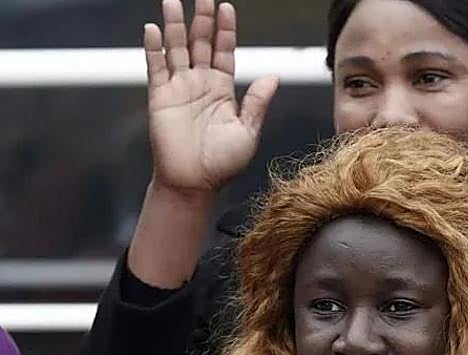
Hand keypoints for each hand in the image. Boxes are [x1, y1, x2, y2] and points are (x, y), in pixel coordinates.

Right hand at [143, 0, 278, 194]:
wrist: (195, 183)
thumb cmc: (223, 164)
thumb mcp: (248, 131)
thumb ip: (257, 102)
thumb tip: (273, 76)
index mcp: (223, 90)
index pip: (224, 52)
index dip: (225, 30)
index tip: (226, 7)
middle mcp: (200, 84)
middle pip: (200, 43)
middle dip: (201, 20)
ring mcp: (179, 88)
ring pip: (176, 49)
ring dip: (173, 25)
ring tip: (173, 2)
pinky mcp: (160, 97)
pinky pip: (155, 67)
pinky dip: (153, 48)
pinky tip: (153, 29)